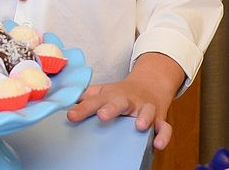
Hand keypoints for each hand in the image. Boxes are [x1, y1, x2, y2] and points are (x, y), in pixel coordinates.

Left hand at [65, 54, 184, 149]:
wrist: (150, 83)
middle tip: (103, 115)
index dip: (83, 109)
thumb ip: (86, 98)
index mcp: (111, 96)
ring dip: (143, 117)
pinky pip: (164, 126)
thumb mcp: (103, 91)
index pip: (94, 101)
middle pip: (120, 102)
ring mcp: (145, 108)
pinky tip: (158, 144)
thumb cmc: (121, 93)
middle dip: (111, 108)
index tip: (71, 116)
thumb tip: (63, 101)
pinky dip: (163, 135)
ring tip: (139, 126)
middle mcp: (128, 101)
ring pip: (146, 111)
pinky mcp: (159, 118)